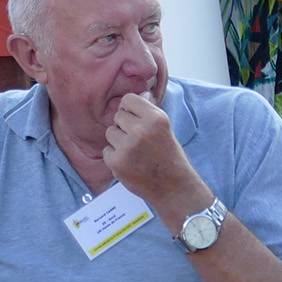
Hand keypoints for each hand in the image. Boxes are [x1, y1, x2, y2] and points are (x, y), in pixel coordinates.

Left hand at [101, 93, 206, 217]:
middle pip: (118, 115)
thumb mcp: (165, 128)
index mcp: (156, 118)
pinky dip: (115, 157)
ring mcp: (127, 147)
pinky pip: (106, 150)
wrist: (175, 189)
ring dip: (118, 141)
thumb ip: (149, 110)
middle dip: (125, 126)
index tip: (137, 120)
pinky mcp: (117, 162)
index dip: (131, 109)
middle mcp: (141, 130)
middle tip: (139, 140)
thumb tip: (140, 93)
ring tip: (135, 152)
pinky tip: (130, 164)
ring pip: (110, 132)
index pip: (128, 99)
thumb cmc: (170, 156)